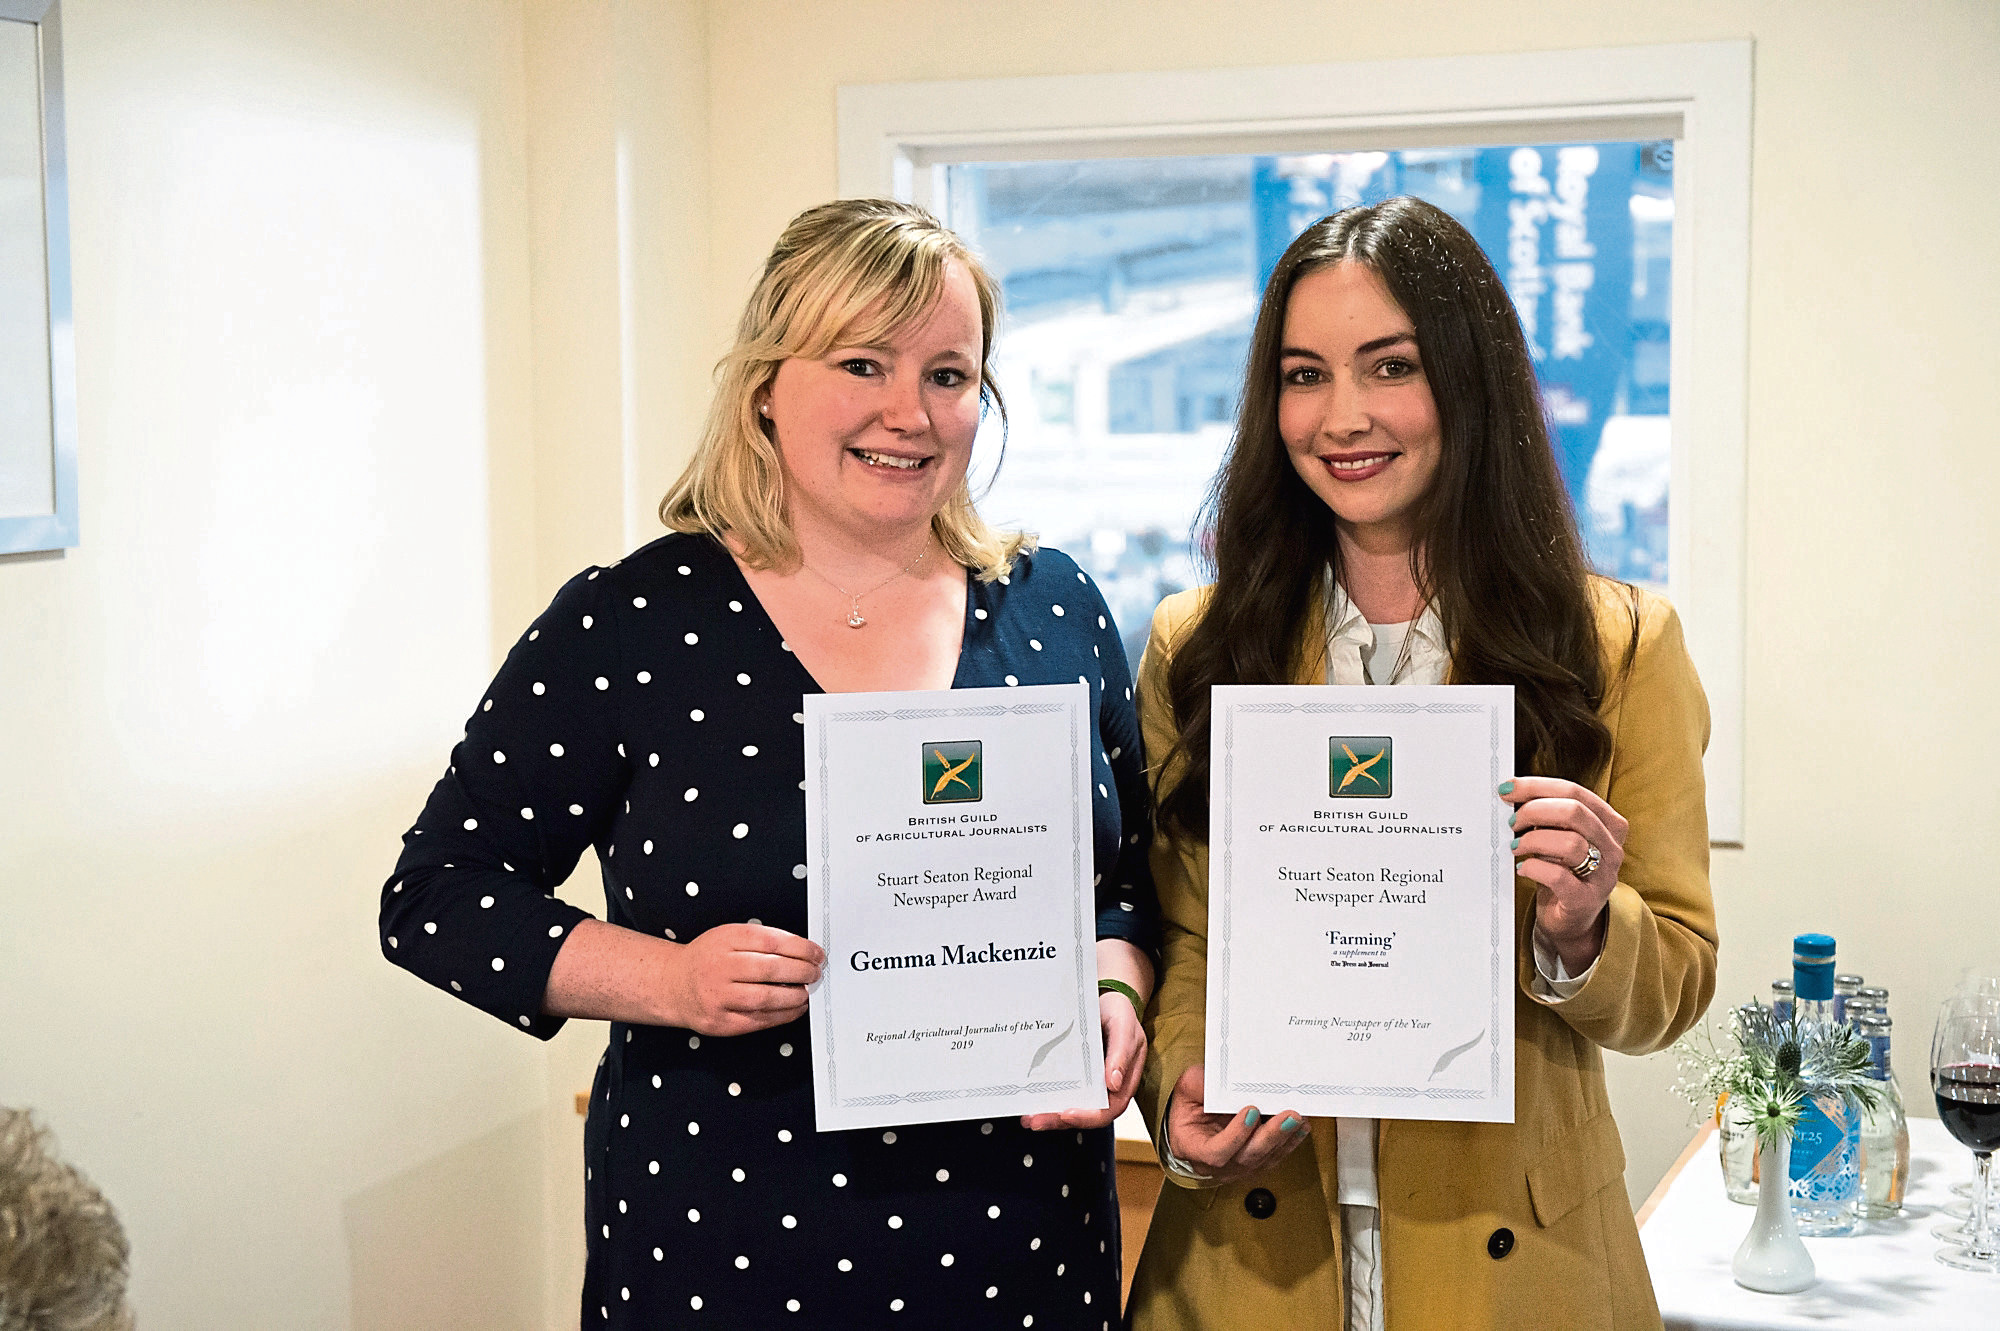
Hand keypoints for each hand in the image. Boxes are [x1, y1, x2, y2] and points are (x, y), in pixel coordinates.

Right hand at [661, 923, 823, 1035]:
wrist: (674, 985)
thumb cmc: (707, 959)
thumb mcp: (728, 936)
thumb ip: (762, 940)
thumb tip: (803, 951)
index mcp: (725, 940)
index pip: (771, 941)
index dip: (801, 948)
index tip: (815, 953)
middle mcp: (720, 967)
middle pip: (771, 969)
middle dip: (802, 972)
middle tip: (814, 973)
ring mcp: (718, 996)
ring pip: (766, 998)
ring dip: (795, 996)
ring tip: (805, 992)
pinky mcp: (721, 1022)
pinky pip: (759, 1020)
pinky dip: (782, 1015)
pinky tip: (793, 1008)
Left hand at [1023, 991, 1147, 1130]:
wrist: (1107, 1001)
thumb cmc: (1119, 1014)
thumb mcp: (1124, 1027)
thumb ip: (1121, 1054)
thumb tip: (1114, 1084)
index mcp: (1123, 1082)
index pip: (1108, 1109)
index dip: (1088, 1116)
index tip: (1065, 1114)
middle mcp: (1106, 1089)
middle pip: (1085, 1115)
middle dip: (1059, 1120)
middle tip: (1035, 1121)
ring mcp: (1089, 1085)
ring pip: (1071, 1108)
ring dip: (1049, 1116)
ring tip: (1027, 1118)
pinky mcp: (1075, 1077)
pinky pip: (1062, 1093)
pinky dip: (1047, 1100)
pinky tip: (1029, 1101)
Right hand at [1161, 1063, 1309, 1181]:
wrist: (1194, 1118)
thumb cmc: (1189, 1105)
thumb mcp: (1187, 1089)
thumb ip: (1201, 1085)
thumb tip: (1226, 1082)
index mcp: (1193, 1148)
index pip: (1216, 1152)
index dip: (1235, 1135)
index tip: (1250, 1111)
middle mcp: (1217, 1165)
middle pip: (1247, 1157)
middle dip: (1271, 1136)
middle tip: (1290, 1116)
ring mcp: (1238, 1167)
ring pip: (1265, 1158)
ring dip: (1285, 1138)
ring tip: (1299, 1118)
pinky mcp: (1256, 1162)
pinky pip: (1275, 1156)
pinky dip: (1290, 1141)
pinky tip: (1301, 1127)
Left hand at [1503, 776, 1629, 974]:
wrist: (1570, 919)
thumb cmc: (1563, 871)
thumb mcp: (1559, 837)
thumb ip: (1547, 816)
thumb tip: (1512, 793)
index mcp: (1609, 824)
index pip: (1575, 792)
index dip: (1538, 786)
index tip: (1508, 788)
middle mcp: (1612, 848)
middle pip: (1575, 812)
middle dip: (1535, 810)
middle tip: (1512, 821)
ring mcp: (1602, 876)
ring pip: (1571, 843)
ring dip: (1533, 840)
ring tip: (1515, 846)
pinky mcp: (1586, 900)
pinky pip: (1559, 877)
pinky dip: (1534, 868)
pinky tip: (1522, 868)